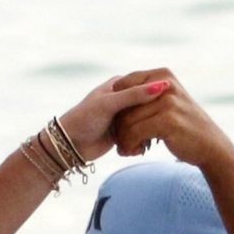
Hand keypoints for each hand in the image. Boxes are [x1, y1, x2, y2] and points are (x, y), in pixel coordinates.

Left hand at [56, 73, 178, 163]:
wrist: (69, 145)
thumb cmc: (85, 119)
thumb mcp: (110, 104)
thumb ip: (135, 95)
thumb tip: (164, 85)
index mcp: (120, 84)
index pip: (147, 83)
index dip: (156, 95)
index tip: (163, 106)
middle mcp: (124, 97)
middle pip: (148, 104)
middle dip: (150, 117)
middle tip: (154, 128)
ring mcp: (124, 115)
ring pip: (145, 120)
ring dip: (145, 132)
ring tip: (144, 142)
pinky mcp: (124, 132)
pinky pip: (139, 134)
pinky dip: (140, 142)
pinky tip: (137, 149)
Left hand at [111, 67, 231, 169]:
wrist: (210, 145)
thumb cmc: (182, 126)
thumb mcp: (165, 102)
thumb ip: (144, 93)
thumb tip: (113, 86)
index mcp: (162, 74)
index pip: (122, 84)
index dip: (115, 106)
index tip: (120, 124)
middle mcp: (164, 83)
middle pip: (122, 104)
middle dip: (119, 126)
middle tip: (124, 142)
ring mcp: (168, 101)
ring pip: (126, 121)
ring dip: (123, 139)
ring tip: (130, 148)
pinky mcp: (168, 120)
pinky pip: (135, 132)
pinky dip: (130, 145)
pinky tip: (137, 151)